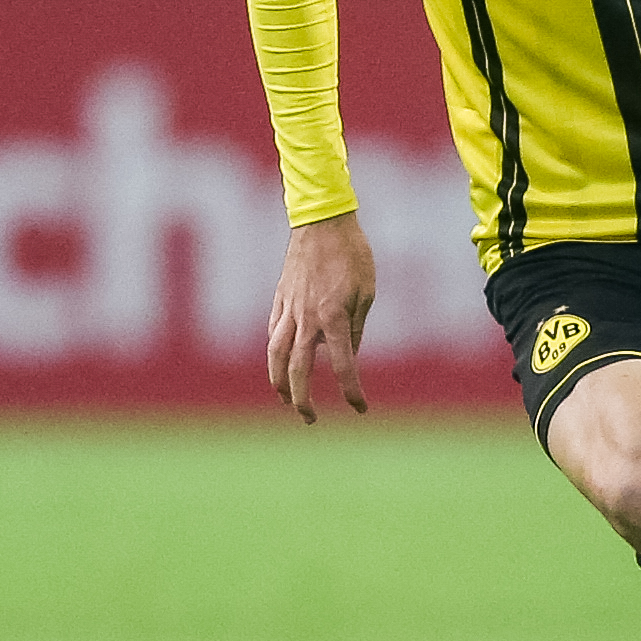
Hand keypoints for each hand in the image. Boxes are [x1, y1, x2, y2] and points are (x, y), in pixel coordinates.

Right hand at [266, 213, 376, 421]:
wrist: (322, 221)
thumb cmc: (352, 254)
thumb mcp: (367, 291)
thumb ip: (356, 327)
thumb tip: (348, 355)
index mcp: (334, 318)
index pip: (343, 365)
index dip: (352, 391)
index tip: (359, 408)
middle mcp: (307, 319)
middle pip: (298, 370)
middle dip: (303, 400)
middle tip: (310, 419)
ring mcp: (289, 310)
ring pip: (276, 355)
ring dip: (279, 383)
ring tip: (286, 400)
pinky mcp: (278, 300)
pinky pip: (273, 334)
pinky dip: (275, 354)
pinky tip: (279, 365)